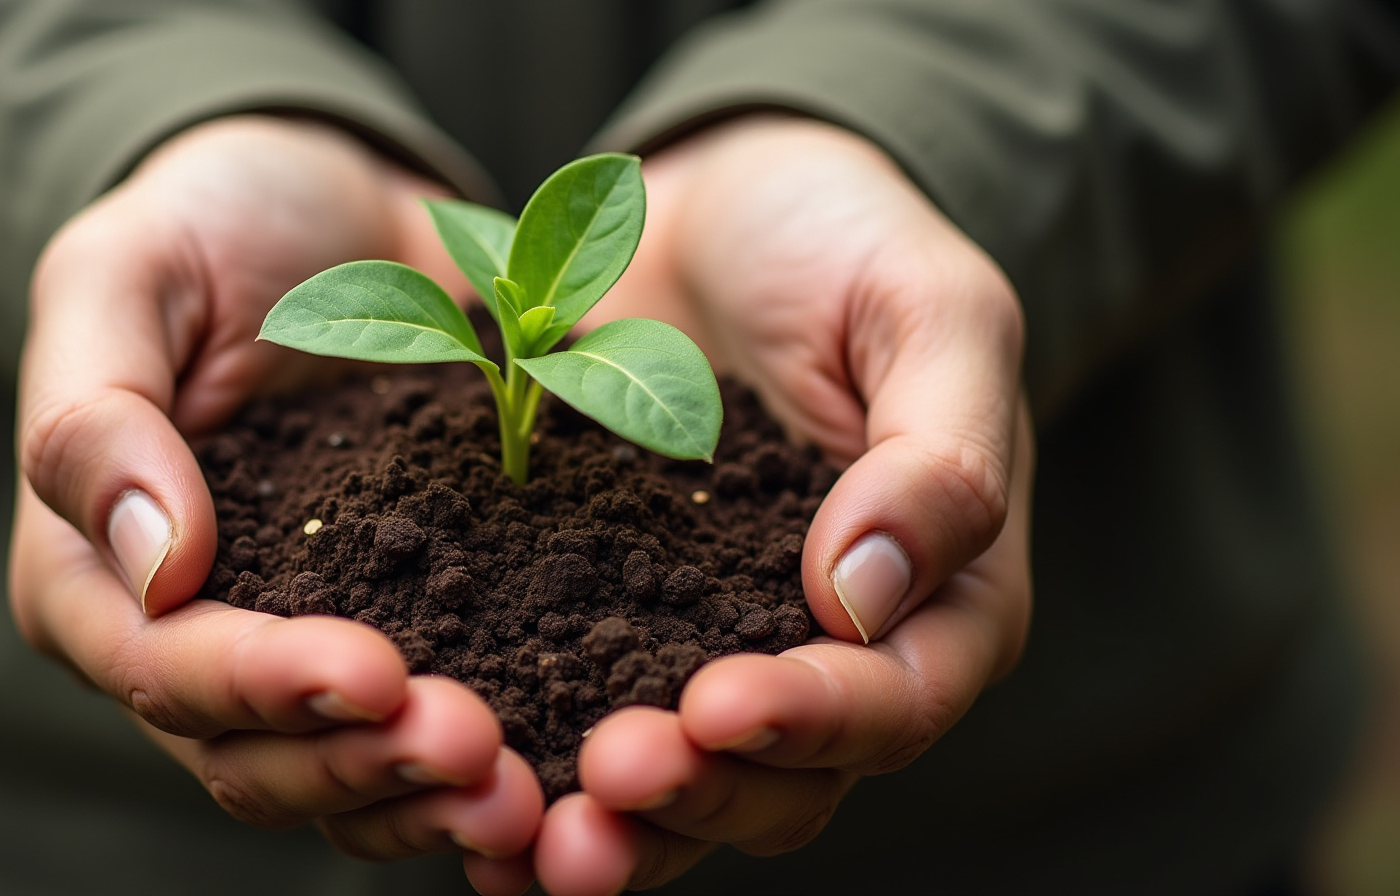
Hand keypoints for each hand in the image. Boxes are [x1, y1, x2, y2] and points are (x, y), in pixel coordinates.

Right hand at [7, 116, 539, 874]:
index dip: (262, 686)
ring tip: (526, 790)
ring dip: (429, 801)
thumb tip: (160, 569)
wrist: (335, 209)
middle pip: (255, 759)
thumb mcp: (122, 273)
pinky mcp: (405, 642)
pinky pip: (428, 737)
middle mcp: (188, 646)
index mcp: (89, 575)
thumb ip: (98, 417)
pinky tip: (564, 772)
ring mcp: (300, 655)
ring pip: (345, 781)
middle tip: (477, 748)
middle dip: (362, 764)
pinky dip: (484, 770)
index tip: (372, 671)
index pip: (160, 670)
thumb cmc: (206, 223)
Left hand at [531, 116, 1034, 893]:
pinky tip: (457, 797)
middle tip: (608, 778)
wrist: (720, 205)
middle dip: (696, 793)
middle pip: (784, 783)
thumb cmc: (846, 241)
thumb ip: (938, 451)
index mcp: (942, 600)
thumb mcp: (930, 308)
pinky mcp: (603, 632)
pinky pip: (571, 726)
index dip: (813, 720)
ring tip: (525, 839)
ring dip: (611, 826)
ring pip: (680, 788)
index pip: (895, 701)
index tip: (718, 705)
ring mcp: (710, 656)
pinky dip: (527, 778)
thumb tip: (867, 597)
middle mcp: (830, 661)